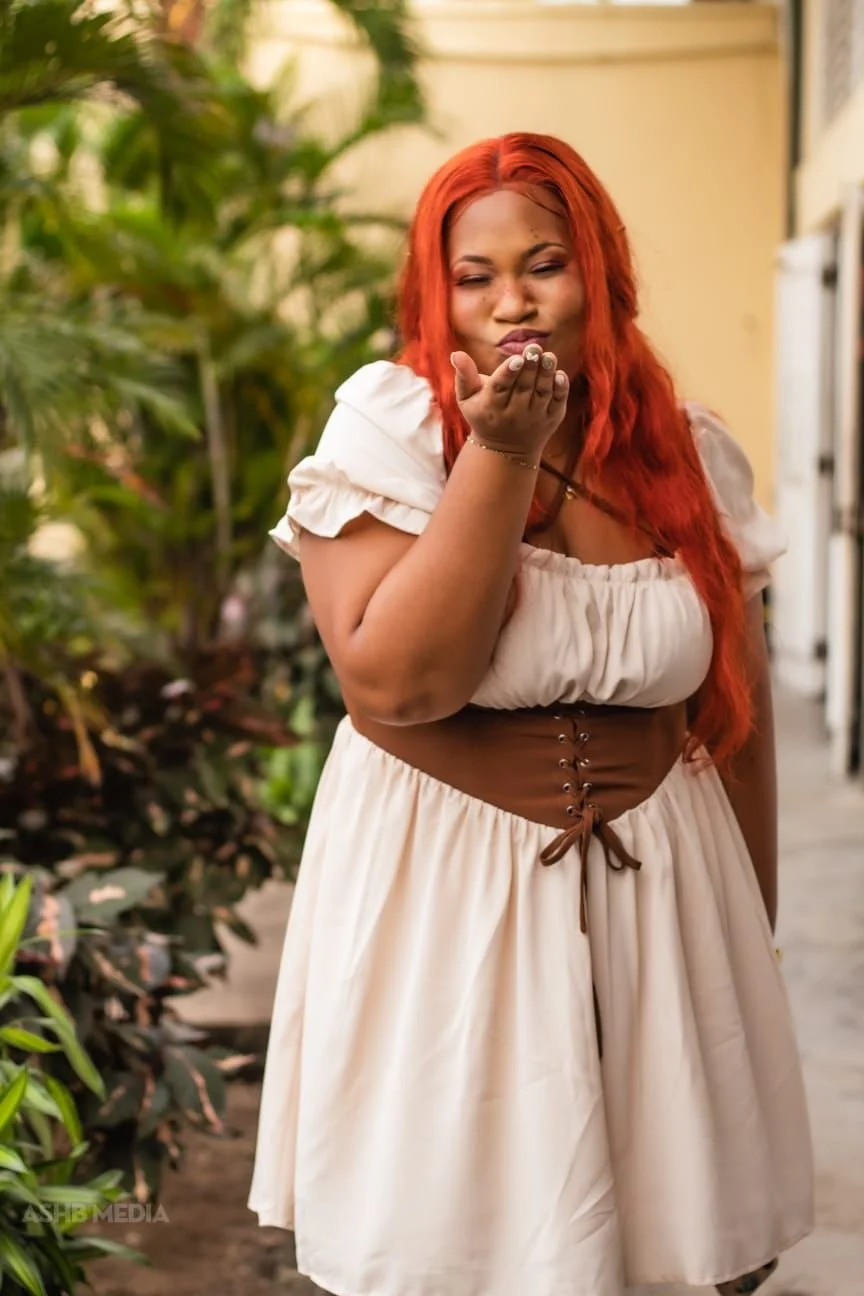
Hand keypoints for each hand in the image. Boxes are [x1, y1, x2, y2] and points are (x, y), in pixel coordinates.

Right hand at [451, 343, 568, 458]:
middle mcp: (514, 413)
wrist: (505, 450)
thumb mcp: (467, 399)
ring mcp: (534, 417)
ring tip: (548, 356)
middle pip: (523, 387)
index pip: (500, 387)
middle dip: (530, 367)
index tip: (517, 359)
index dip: (509, 373)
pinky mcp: (551, 418)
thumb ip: (464, 375)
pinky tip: (559, 374)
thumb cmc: (483, 415)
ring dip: (546, 374)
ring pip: (542, 393)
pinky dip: (560, 389)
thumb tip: (456, 353)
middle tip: (534, 348)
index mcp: (492, 405)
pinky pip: (557, 402)